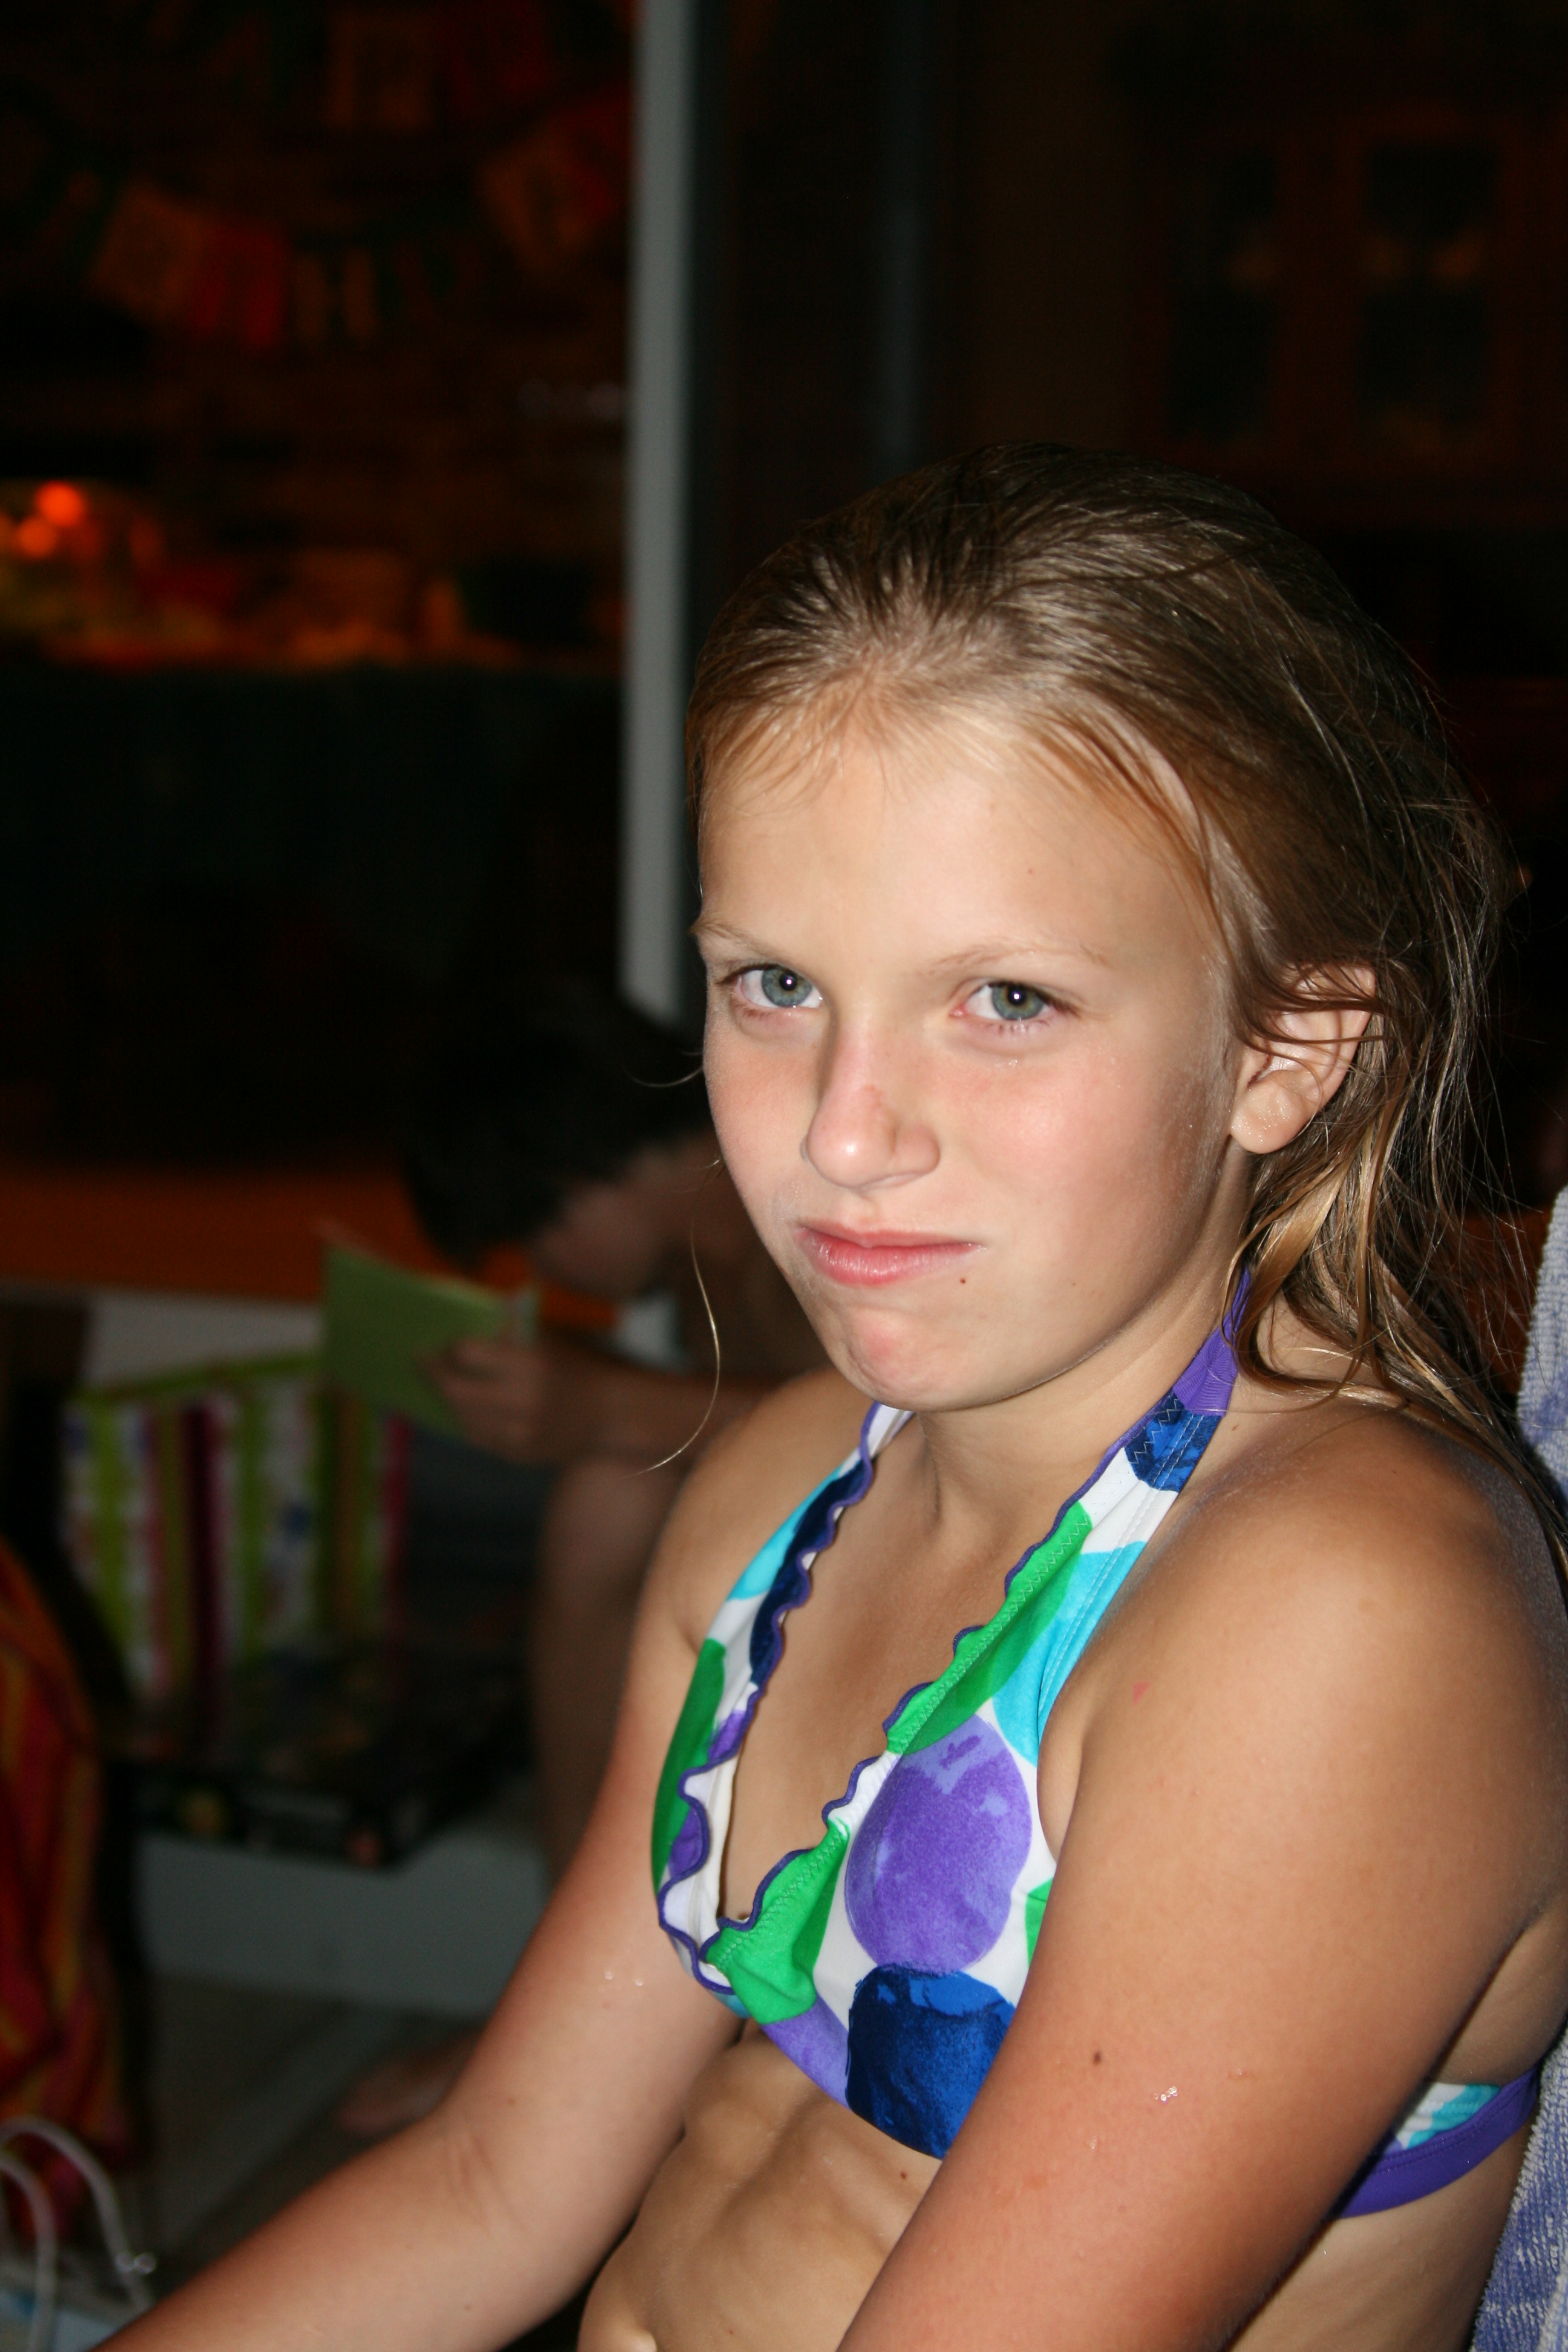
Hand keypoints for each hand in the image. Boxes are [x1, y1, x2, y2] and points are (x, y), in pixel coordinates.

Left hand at [427, 1332, 612, 1464]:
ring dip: (448, 1398)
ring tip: (444, 1382)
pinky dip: (467, 1419)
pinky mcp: (517, 1454)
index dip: (450, 1348)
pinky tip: (467, 1406)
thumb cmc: (574, 1368)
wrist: (609, 1414)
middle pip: (454, 1390)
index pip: (466, 1354)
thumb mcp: (547, 1340)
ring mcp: (517, 1433)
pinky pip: (477, 1437)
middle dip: (433, 1374)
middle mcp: (520, 1402)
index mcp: (528, 1365)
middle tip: (422, 1361)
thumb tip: (465, 1312)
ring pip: (461, 1417)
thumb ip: (509, 1329)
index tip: (443, 1343)